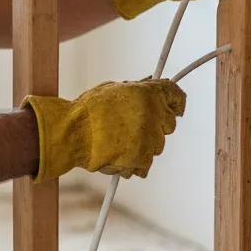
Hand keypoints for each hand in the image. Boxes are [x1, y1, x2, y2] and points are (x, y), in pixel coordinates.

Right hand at [22, 79, 186, 181]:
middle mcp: (153, 115)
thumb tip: (149, 84)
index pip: (176, 96)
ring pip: (156, 146)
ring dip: (142, 146)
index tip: (176, 108)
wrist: (73, 133)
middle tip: (132, 128)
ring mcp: (149, 139)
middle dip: (154, 126)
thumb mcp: (113, 89)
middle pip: (168, 125)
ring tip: (117, 143)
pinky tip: (116, 156)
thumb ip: (137, 89)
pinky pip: (144, 165)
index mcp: (148, 94)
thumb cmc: (86, 111)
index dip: (177, 103)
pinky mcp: (142, 159)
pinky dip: (133, 164)